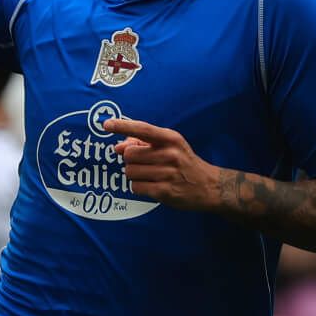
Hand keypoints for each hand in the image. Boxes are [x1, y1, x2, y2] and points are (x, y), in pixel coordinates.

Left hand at [102, 117, 223, 210]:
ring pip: (130, 172)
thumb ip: (143, 143)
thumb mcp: (170, 146)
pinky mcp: (164, 191)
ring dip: (135, 175)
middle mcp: (170, 154)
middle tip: (145, 164)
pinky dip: (139, 187)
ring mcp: (167, 173)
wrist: (210, 186)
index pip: (142, 129)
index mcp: (170, 139)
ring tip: (150, 176)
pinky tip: (152, 186)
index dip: (122, 126)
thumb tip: (117, 146)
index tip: (106, 124)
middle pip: (129, 155)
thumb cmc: (184, 163)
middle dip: (131, 160)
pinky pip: (135, 187)